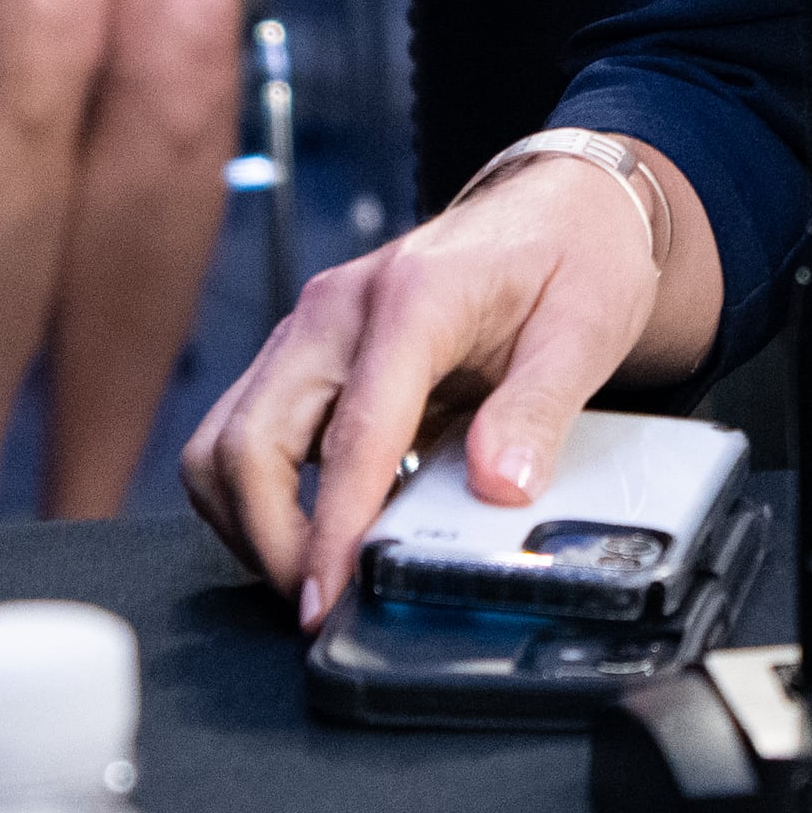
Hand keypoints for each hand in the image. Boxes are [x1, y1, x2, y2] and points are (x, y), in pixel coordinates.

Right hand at [179, 148, 700, 621]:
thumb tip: (499, 488)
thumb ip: (540, 408)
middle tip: (321, 606)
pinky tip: (320, 527)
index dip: (334, 529)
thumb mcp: (586, 329)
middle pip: (249, 441)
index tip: (331, 598)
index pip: (352, 435)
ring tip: (314, 577)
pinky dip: (261, 493)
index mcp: (410, 299)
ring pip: (225, 441)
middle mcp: (336, 310)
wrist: (561, 206)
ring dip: (250, 521)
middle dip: (270, 540)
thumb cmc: (575, 257)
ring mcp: (310, 330)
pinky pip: (247, 433)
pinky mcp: (305, 353)